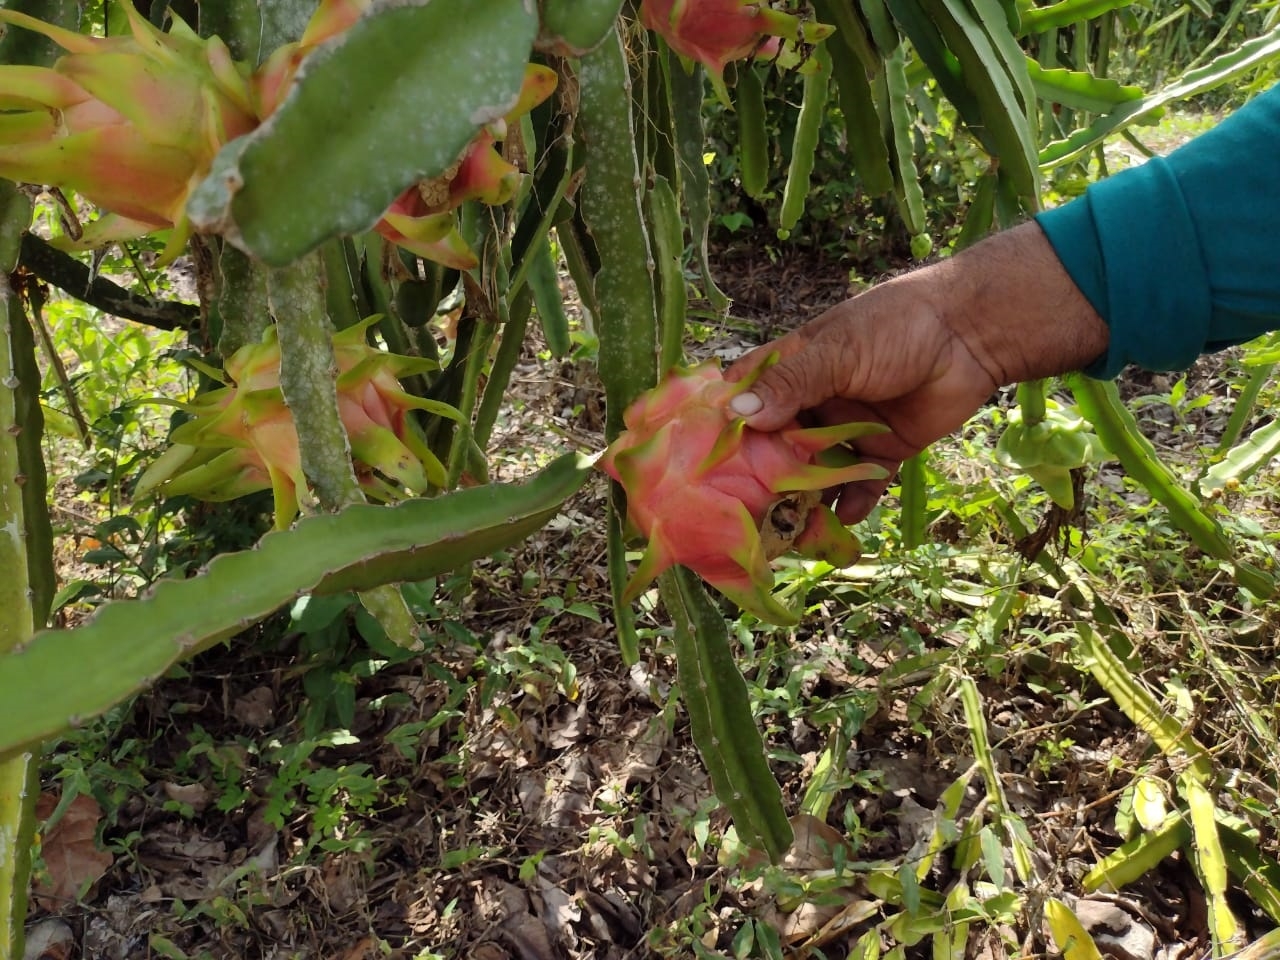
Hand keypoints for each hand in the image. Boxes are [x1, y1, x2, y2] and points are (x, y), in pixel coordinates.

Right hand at [724, 222, 1108, 522]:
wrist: (972, 333)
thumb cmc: (895, 326)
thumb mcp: (837, 352)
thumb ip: (791, 384)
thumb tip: (738, 414)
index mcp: (792, 369)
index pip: (745, 400)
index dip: (725, 430)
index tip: (701, 465)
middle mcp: (813, 402)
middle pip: (777, 447)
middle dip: (764, 478)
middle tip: (746, 512)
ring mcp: (847, 428)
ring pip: (816, 472)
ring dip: (805, 499)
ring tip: (792, 530)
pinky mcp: (883, 451)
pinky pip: (861, 484)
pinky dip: (852, 503)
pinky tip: (843, 520)